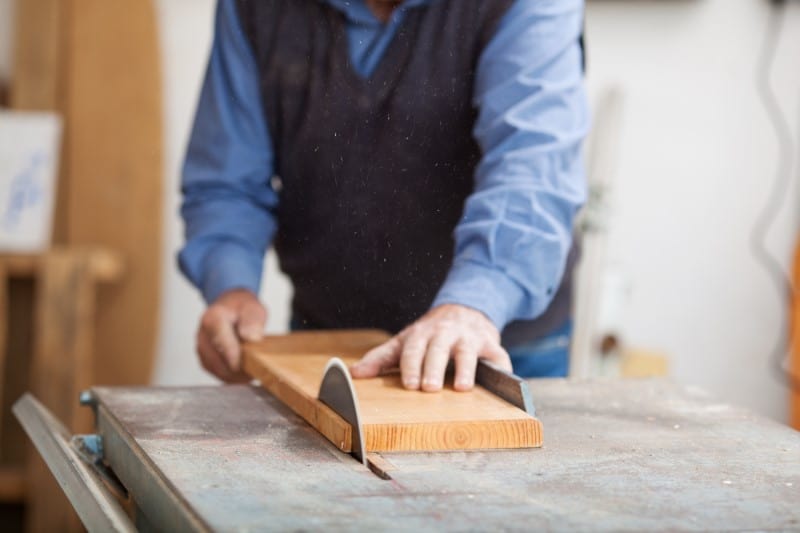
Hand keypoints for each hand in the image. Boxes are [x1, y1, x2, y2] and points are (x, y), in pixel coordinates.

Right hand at [196, 289, 266, 382]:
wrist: (230, 309)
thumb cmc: (242, 309)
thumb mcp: (254, 308)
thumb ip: (253, 320)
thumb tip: (251, 337)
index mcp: (213, 318)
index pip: (220, 340)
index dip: (233, 354)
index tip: (246, 362)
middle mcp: (203, 334)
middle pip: (217, 359)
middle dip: (237, 367)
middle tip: (256, 370)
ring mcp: (202, 348)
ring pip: (217, 369)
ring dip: (235, 374)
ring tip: (252, 371)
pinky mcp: (204, 359)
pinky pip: (217, 373)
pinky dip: (231, 376)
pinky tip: (243, 373)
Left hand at [350, 304, 511, 391]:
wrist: (464, 311)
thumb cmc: (430, 335)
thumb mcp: (405, 342)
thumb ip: (381, 358)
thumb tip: (354, 374)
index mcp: (422, 334)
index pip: (413, 349)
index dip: (411, 366)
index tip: (409, 384)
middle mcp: (445, 333)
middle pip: (438, 350)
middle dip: (433, 368)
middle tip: (429, 388)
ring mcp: (470, 338)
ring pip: (467, 352)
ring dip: (465, 369)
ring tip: (462, 388)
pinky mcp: (492, 345)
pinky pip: (498, 356)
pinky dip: (500, 369)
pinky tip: (500, 381)